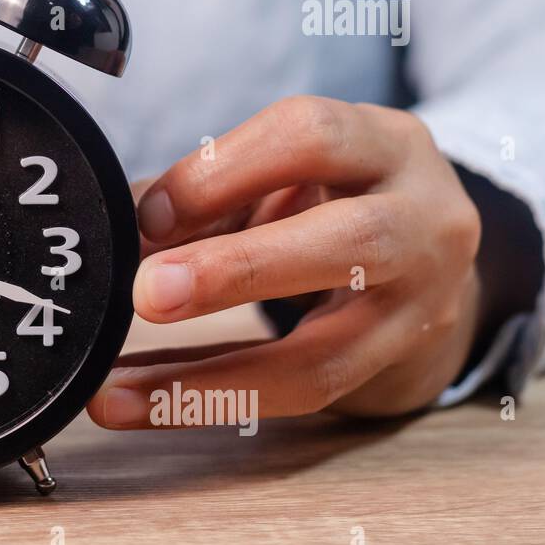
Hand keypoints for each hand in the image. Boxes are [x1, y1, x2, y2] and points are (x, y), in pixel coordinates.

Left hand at [88, 95, 482, 428]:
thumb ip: (204, 196)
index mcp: (385, 143)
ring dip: (208, 377)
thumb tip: (118, 236)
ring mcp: (423, 304)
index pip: (310, 138)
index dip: (220, 174)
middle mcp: (425, 219)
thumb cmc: (330, 200)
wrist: (425, 263)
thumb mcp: (279, 176)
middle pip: (351, 241)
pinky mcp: (397, 368)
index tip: (148, 216)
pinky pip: (302, 397)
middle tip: (146, 294)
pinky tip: (147, 406)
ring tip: (119, 392)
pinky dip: (212, 403)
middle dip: (236, 271)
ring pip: (326, 352)